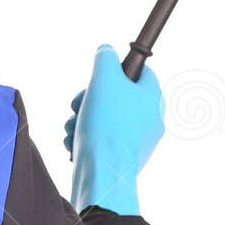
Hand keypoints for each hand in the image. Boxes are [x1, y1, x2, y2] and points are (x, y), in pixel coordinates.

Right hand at [62, 44, 163, 215]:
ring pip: (104, 117)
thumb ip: (105, 58)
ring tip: (72, 126)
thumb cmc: (106, 125)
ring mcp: (136, 141)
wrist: (103, 174)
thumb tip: (106, 50)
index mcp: (152, 99)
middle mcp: (149, 120)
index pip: (140, 71)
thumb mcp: (104, 78)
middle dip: (89, 98)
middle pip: (117, 95)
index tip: (98, 75)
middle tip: (78, 104)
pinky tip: (74, 142)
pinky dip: (84, 137)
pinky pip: (101, 139)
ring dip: (82, 118)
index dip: (115, 69)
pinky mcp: (122, 158)